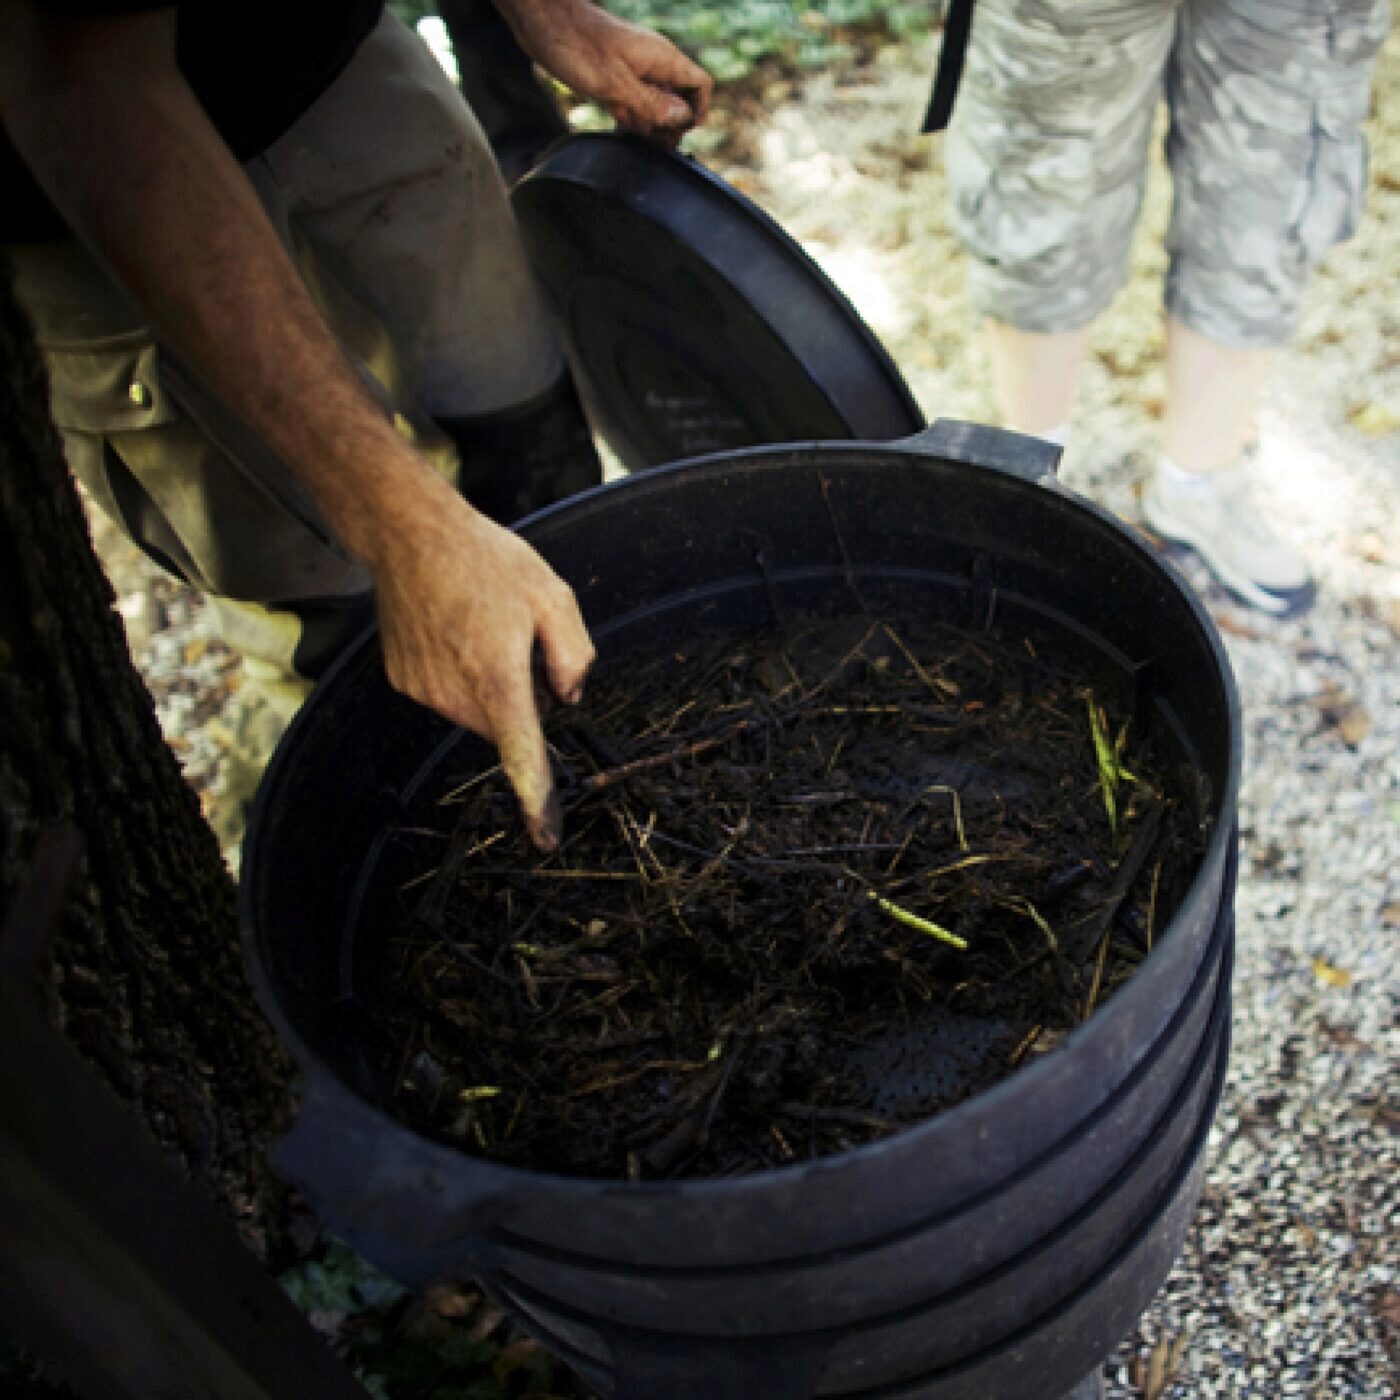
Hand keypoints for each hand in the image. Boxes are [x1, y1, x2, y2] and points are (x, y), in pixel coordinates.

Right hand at [370, 473, 594, 850]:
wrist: (409, 534)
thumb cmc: (485, 560)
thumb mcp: (552, 595)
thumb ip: (574, 654)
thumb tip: (567, 698)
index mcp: (497, 676)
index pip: (521, 754)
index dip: (536, 798)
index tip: (545, 837)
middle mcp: (454, 692)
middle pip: (506, 727)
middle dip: (521, 700)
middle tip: (519, 645)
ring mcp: (423, 690)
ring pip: (476, 714)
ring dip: (490, 687)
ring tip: (481, 629)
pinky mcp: (403, 682)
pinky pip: (447, 697)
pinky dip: (460, 677)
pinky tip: (456, 631)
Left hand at [503, 0, 711, 142]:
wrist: (540, 21)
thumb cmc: (574, 44)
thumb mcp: (613, 82)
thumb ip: (649, 103)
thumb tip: (680, 118)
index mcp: (660, 58)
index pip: (699, 83)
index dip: (697, 111)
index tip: (682, 133)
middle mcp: (652, 63)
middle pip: (680, 98)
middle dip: (673, 124)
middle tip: (658, 148)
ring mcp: (633, 70)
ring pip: (656, 103)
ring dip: (652, 125)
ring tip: (642, 144)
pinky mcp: (614, 77)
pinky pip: (633, 102)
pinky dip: (632, 118)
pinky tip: (623, 131)